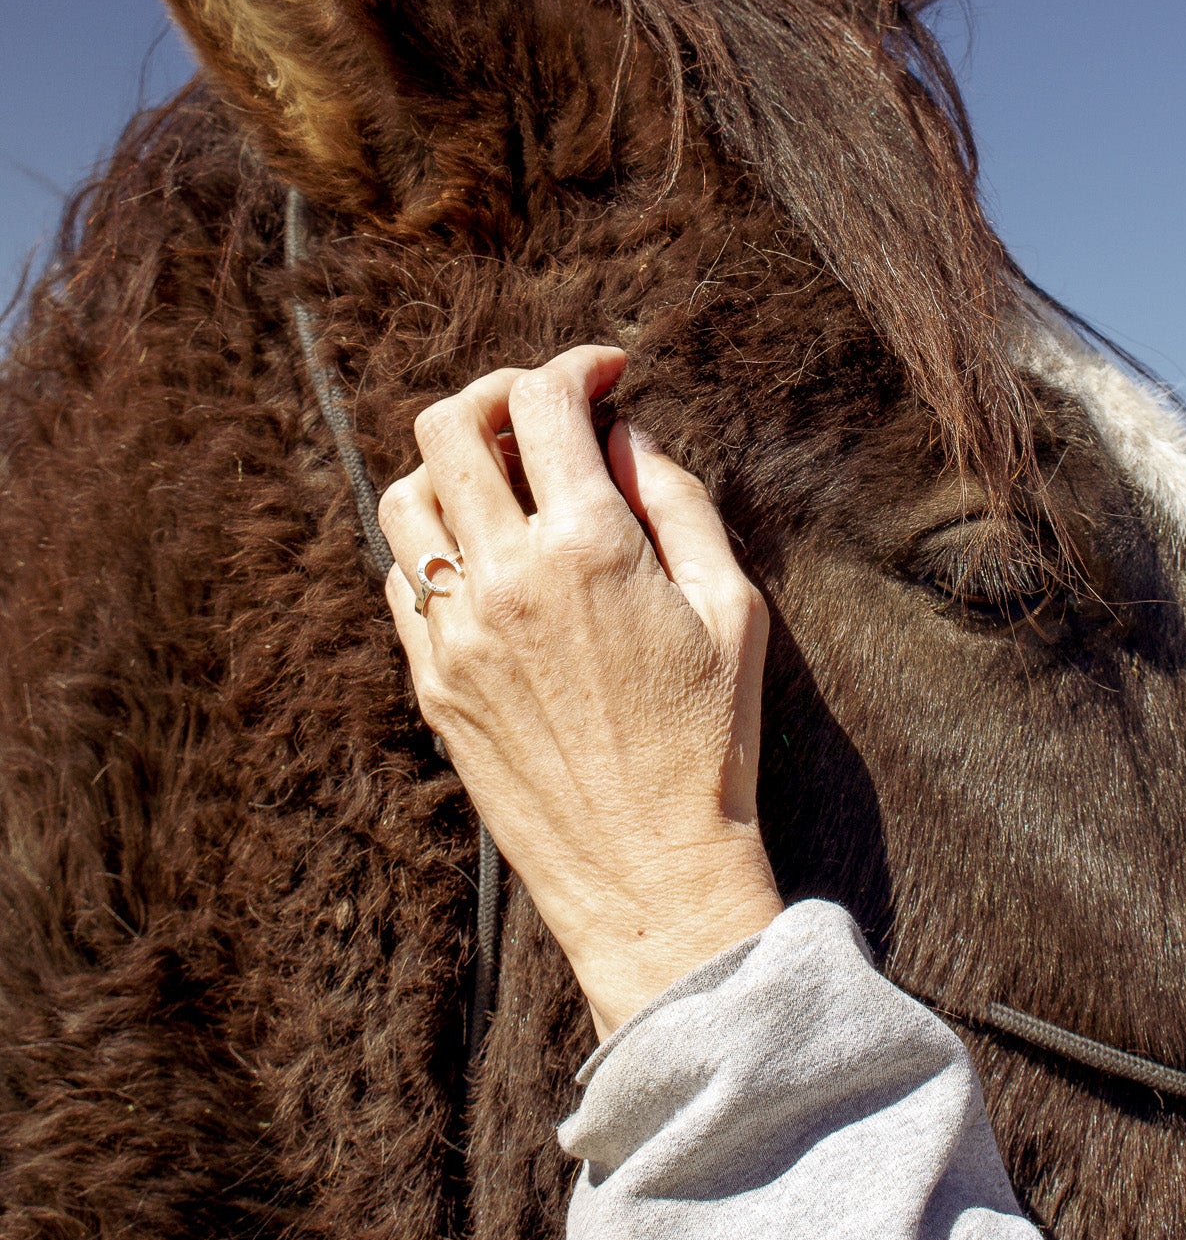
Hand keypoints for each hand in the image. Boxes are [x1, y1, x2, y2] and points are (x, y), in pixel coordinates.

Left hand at [377, 345, 781, 1037]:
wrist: (649, 874)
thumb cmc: (710, 741)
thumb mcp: (730, 606)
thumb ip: (675, 500)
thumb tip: (624, 434)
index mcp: (588, 548)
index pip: (545, 403)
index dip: (577, 366)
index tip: (606, 374)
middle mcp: (506, 578)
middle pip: (451, 425)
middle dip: (499, 395)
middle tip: (543, 411)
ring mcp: (455, 632)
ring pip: (405, 496)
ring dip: (450, 466)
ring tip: (504, 481)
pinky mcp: (431, 682)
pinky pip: (401, 578)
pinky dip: (434, 542)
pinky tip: (486, 557)